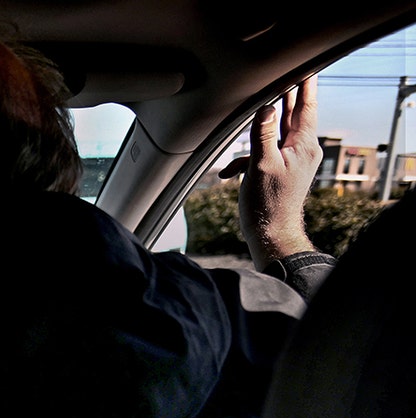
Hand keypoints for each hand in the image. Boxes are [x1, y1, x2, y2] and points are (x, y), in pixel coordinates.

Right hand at [218, 76, 322, 270]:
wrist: (270, 232)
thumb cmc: (268, 203)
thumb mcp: (261, 165)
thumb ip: (263, 134)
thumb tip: (266, 107)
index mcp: (303, 146)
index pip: (306, 107)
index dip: (306, 84)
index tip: (308, 65)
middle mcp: (301, 150)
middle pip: (295, 114)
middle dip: (288, 94)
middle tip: (288, 71)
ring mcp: (292, 160)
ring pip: (279, 131)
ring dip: (267, 121)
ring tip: (264, 101)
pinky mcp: (280, 170)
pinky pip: (266, 153)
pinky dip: (249, 157)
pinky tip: (231, 170)